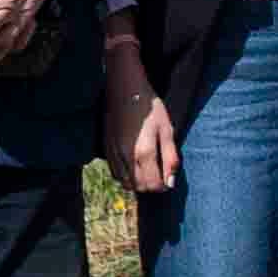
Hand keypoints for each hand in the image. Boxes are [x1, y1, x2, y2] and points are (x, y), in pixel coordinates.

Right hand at [99, 34, 174, 193]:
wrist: (125, 89)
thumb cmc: (151, 108)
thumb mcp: (167, 130)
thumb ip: (170, 157)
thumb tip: (171, 182)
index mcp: (144, 152)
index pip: (153, 185)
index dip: (164, 186)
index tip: (169, 179)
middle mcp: (126, 157)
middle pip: (139, 187)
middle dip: (151, 186)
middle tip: (160, 174)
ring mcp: (114, 154)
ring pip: (125, 183)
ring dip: (138, 183)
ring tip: (148, 171)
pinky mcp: (106, 149)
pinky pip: (115, 173)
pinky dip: (125, 176)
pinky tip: (134, 166)